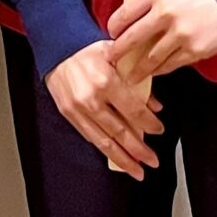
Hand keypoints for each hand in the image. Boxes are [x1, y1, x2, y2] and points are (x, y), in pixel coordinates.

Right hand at [46, 42, 165, 179]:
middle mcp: (91, 98)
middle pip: (121, 132)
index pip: (134, 111)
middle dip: (139, 150)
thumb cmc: (89, 47)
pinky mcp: (68, 113)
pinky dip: (104, 149)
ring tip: (137, 171)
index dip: (149, 125)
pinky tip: (115, 157)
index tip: (159, 131)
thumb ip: (138, 80)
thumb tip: (156, 106)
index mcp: (107, 81)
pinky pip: (90, 136)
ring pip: (104, 141)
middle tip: (153, 162)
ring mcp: (78, 109)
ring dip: (122, 159)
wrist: (57, 45)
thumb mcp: (118, 56)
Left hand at [105, 0, 216, 79]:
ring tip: (130, 75)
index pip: (124, 14)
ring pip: (149, 58)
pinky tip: (153, 72)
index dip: (113, 28)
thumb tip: (127, 19)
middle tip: (112, 59)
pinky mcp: (193, 50)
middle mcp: (166, 13)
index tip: (111, 35)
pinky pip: (169, 65)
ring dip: (137, 69)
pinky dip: (158, 71)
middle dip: (118, 52)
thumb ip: (149, 0)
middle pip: (132, 38)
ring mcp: (180, 34)